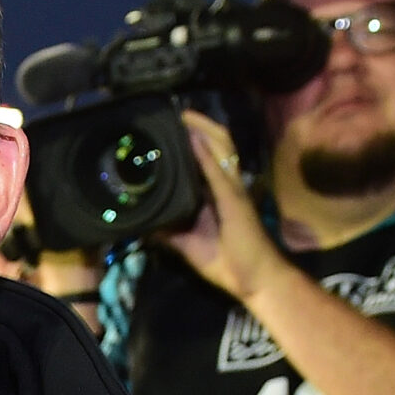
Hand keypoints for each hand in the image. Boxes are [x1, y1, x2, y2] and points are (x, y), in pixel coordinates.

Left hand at [159, 111, 283, 304]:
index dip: (194, 141)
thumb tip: (142, 224)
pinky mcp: (234, 200)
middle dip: (199, 127)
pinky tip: (193, 140)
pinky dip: (204, 154)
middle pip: (217, 146)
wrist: (252, 280)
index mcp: (216, 194)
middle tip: (178, 114)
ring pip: (221, 150)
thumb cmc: (225, 261)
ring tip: (185, 117)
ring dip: (203, 131)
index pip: (207, 158)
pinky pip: (217, 172)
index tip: (174, 128)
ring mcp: (233, 190)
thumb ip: (167, 231)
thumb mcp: (186, 244)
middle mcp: (227, 186)